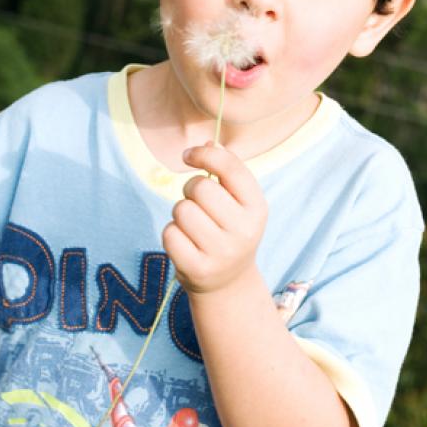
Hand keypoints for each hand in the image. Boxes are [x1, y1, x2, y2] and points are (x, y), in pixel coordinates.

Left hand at [162, 143, 267, 294]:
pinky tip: (185, 242)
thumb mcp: (239, 201)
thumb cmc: (229, 229)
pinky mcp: (197, 269)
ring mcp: (221, 253)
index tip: (188, 155)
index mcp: (257, 207)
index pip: (230, 167)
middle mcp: (244, 231)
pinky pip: (169, 233)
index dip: (204, 154)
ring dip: (180, 212)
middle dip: (190, 188)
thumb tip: (209, 143)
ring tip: (193, 225)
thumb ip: (227, 170)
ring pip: (181, 210)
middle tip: (196, 201)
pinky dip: (171, 233)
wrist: (228, 283)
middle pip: (200, 188)